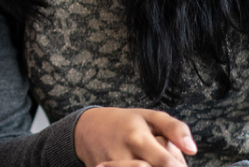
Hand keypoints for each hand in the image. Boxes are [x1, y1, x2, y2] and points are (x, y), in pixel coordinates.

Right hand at [74, 107, 195, 166]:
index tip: (178, 164)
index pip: (167, 163)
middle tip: (165, 160)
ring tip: (148, 159)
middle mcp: (123, 155)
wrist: (87, 129)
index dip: (178, 166)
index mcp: (137, 138)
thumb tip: (192, 149)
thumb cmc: (125, 122)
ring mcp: (111, 166)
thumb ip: (175, 129)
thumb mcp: (150, 117)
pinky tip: (137, 163)